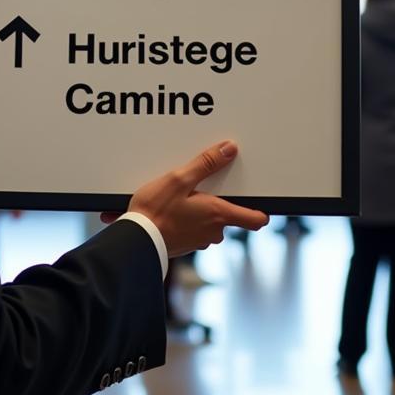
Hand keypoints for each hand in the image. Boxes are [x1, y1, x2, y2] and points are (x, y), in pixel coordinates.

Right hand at [101, 140, 267, 256]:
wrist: (135, 239)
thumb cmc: (155, 212)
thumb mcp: (179, 179)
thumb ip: (206, 164)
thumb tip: (229, 150)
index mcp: (218, 214)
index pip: (255, 219)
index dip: (260, 211)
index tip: (259, 203)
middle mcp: (213, 231)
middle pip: (228, 216)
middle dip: (216, 202)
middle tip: (199, 189)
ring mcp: (199, 240)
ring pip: (209, 223)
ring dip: (200, 212)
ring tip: (179, 199)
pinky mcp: (185, 245)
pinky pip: (193, 230)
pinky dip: (185, 220)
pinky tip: (169, 211)